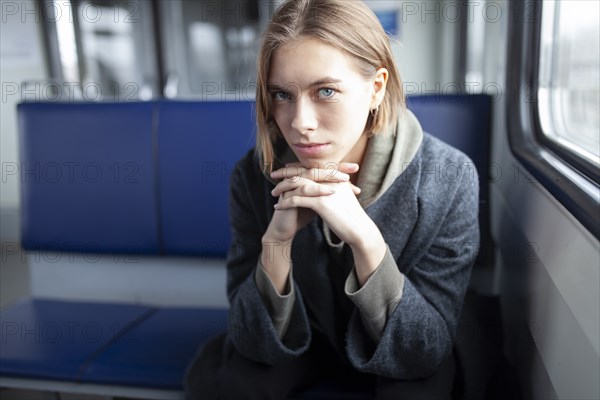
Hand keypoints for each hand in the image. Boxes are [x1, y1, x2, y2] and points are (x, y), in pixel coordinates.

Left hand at [271, 162, 386, 284]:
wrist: (360, 230)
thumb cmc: (352, 216)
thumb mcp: (343, 197)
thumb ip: (333, 189)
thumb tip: (322, 187)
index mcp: (334, 177)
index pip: (311, 167)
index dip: (297, 166)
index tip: (285, 168)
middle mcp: (329, 180)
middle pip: (302, 171)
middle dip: (285, 172)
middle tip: (273, 174)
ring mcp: (325, 190)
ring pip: (297, 184)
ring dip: (283, 188)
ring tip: (273, 193)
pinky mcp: (321, 203)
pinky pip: (297, 200)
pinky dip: (285, 202)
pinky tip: (278, 207)